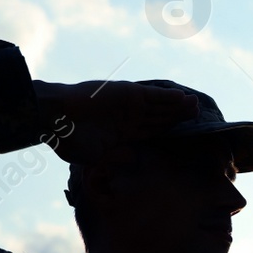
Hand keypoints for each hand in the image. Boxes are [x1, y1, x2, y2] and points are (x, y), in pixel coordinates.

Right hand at [34, 80, 199, 164]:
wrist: (53, 117)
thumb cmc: (68, 138)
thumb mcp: (94, 157)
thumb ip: (114, 159)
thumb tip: (132, 158)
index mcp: (123, 133)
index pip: (153, 132)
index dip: (170, 131)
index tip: (188, 134)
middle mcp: (128, 117)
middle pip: (160, 117)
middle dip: (179, 117)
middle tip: (200, 116)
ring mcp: (128, 104)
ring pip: (159, 106)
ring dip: (178, 106)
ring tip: (196, 105)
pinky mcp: (126, 93)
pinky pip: (151, 95)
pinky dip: (167, 96)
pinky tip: (182, 97)